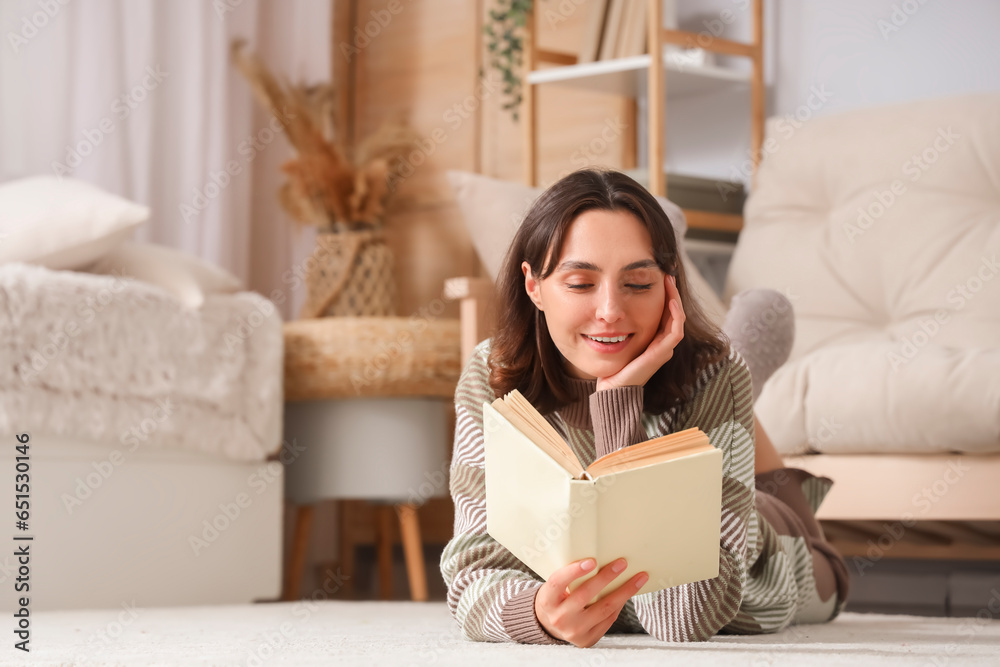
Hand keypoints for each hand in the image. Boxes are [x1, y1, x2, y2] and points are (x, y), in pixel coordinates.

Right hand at [534, 557, 648, 647]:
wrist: (549, 625)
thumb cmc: (557, 597)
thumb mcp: (555, 587)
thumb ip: (570, 576)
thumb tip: (600, 558)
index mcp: (547, 600)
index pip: (559, 583)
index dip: (574, 571)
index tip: (592, 560)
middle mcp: (559, 618)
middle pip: (585, 595)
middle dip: (606, 577)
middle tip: (622, 563)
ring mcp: (574, 631)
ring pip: (604, 609)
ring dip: (624, 591)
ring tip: (639, 578)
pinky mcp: (588, 639)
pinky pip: (608, 619)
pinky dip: (619, 604)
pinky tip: (628, 592)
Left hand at [596, 274, 684, 390]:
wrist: (612, 389)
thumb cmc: (613, 366)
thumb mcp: (618, 339)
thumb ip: (621, 326)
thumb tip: (612, 307)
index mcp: (654, 340)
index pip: (666, 313)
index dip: (666, 295)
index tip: (660, 277)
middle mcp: (662, 343)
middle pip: (674, 313)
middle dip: (672, 292)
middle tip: (666, 274)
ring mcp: (664, 349)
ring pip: (678, 319)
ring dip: (675, 300)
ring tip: (669, 283)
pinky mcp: (661, 353)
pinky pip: (675, 331)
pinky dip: (676, 316)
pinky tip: (671, 302)